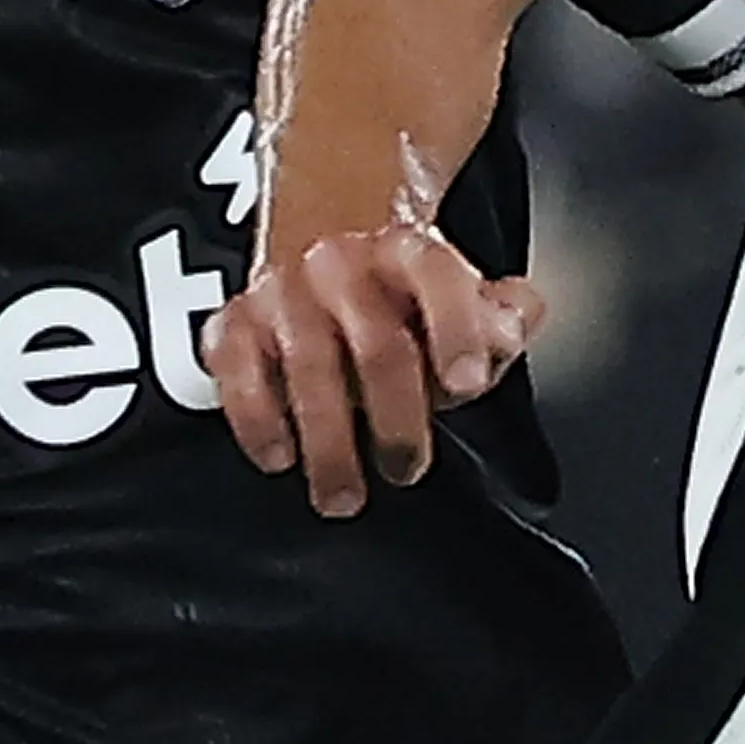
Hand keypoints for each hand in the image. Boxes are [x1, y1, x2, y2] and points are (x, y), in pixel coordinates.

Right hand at [207, 220, 535, 518]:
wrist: (320, 254)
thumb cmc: (399, 302)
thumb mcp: (462, 305)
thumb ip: (499, 320)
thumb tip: (510, 328)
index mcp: (407, 251)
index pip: (438, 278)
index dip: (458, 330)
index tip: (467, 383)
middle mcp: (341, 264)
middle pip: (376, 341)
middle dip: (396, 417)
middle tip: (406, 467)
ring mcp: (284, 292)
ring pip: (307, 364)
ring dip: (327, 439)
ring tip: (342, 492)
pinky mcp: (234, 322)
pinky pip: (235, 370)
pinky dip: (256, 419)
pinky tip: (279, 456)